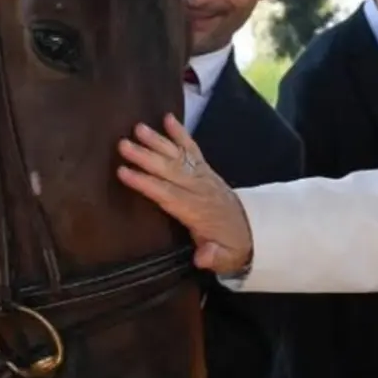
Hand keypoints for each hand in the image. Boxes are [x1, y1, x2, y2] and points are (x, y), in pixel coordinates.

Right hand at [117, 114, 253, 274]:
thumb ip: (213, 256)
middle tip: (123, 145)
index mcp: (198, 211)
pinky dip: (180, 133)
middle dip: (146, 157)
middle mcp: (199, 189)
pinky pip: (193, 148)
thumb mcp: (225, 259)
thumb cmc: (230, 247)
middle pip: (170, 170)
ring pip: (178, 156)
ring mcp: (204, 176)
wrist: (254, 231)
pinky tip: (168, 118)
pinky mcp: (206, 169)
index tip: (123, 172)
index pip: (168, 194)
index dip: (146, 183)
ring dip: (158, 141)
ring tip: (138, 127)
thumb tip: (202, 256)